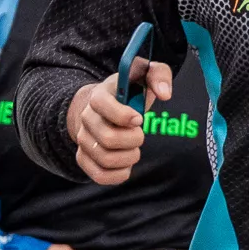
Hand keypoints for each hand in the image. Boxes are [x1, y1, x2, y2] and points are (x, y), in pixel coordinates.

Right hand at [69, 63, 171, 185]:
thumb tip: (165, 93)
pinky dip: (120, 174)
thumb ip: (158, 75)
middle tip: (140, 134)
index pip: (102, 105)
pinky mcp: (85, 158)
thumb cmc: (130, 90)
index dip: (124, 115)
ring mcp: (83, 140)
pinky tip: (127, 163)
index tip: (139, 119)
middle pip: (108, 138)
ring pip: (105, 159)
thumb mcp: (144, 74)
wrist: (105, 107)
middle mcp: (86, 118)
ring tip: (134, 148)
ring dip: (129, 157)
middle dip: (133, 140)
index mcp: (99, 96)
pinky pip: (100, 176)